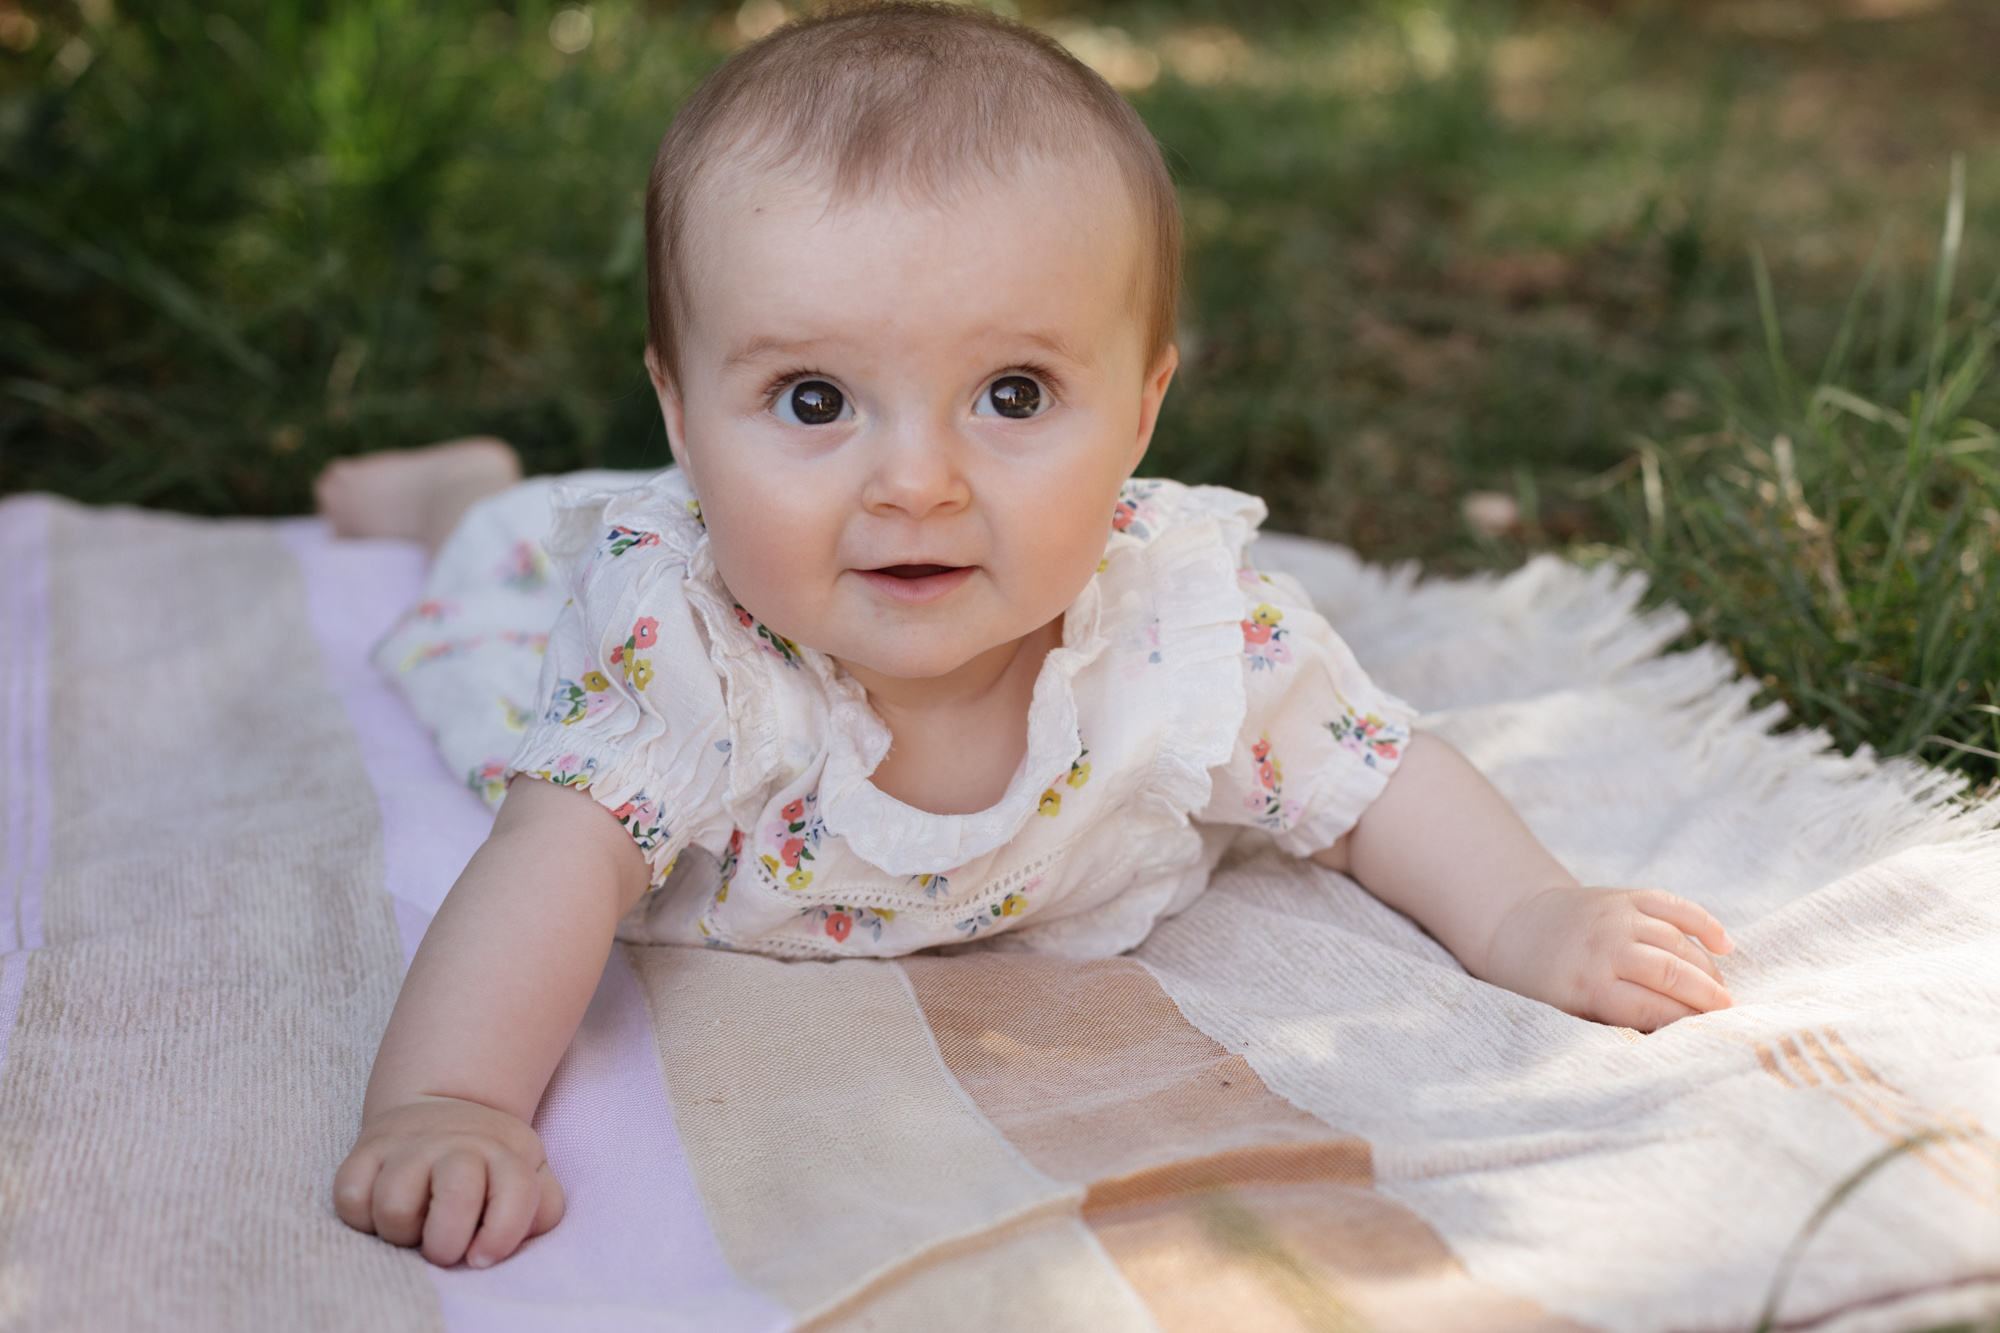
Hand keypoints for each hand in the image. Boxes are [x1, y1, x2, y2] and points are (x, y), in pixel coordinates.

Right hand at [334, 1095, 564, 1266]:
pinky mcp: (365, 1149)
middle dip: (446, 1243)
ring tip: (413, 1224)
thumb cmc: (488, 1160)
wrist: (443, 1106)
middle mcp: (457, 1143)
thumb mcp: (530, 1172)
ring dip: (401, 1232)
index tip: (482, 1257)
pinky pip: (351, 1197)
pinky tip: (381, 1208)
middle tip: (444, 1247)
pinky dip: (362, 1215)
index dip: (501, 1238)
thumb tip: (521, 1235)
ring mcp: (409, 1144)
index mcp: (504, 1152)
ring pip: (395, 1207)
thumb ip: (542, 1207)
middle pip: (455, 1197)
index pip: (515, 1194)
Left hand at [1480, 886, 1733, 1031]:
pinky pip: (1673, 905)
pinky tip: (1723, 945)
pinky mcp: (1625, 895)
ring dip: (1707, 968)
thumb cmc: (1544, 983)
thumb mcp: (1566, 1012)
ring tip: (1721, 992)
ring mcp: (1617, 917)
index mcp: (1586, 984)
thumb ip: (1613, 1020)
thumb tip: (1669, 1036)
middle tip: (1728, 1016)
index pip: (1650, 1006)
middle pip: (1670, 972)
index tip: (1709, 1037)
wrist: (1518, 926)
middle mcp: (1604, 947)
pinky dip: (1702, 923)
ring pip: (1677, 940)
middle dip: (1706, 996)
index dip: (1684, 1021)